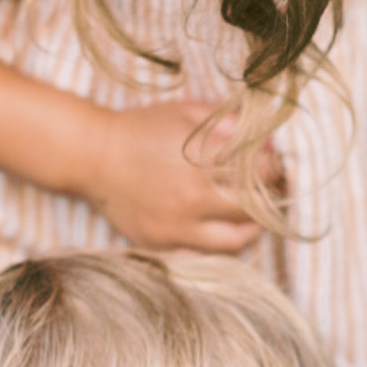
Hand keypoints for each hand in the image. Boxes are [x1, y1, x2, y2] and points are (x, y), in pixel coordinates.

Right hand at [80, 98, 270, 251]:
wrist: (92, 156)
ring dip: (251, 227)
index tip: (274, 164)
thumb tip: (264, 140)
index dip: (275, 167)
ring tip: (254, 215)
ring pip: (235, 239)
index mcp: (201, 160)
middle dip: (270, 197)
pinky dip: (219, 244)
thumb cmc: (141, 128)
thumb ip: (227, 122)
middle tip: (272, 190)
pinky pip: (204, 254)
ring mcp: (176, 226)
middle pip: (254, 207)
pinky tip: (223, 229)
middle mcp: (192, 197)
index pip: (261, 171)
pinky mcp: (161, 243)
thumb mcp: (185, 112)